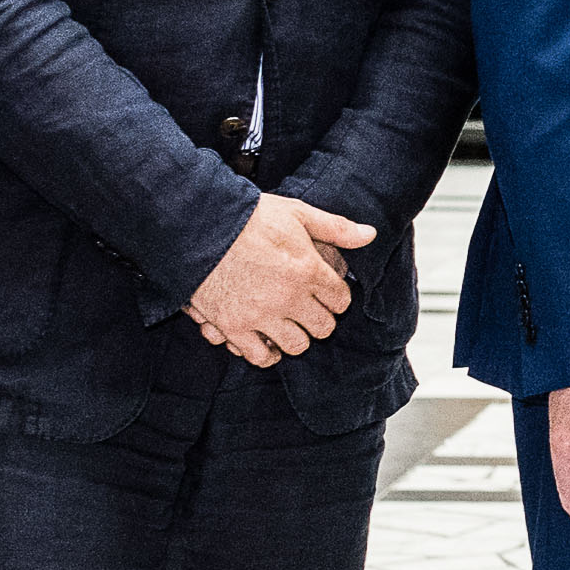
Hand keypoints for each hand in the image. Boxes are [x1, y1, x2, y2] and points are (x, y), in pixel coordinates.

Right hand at [189, 193, 378, 368]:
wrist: (199, 225)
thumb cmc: (248, 216)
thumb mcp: (297, 212)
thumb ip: (335, 228)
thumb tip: (370, 234)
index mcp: (309, 270)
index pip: (341, 300)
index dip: (337, 298)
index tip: (329, 294)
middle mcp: (290, 298)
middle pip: (323, 327)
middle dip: (320, 319)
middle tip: (310, 311)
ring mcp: (262, 315)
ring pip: (297, 345)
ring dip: (297, 337)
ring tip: (289, 326)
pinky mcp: (234, 326)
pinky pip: (260, 357)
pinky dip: (266, 354)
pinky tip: (267, 342)